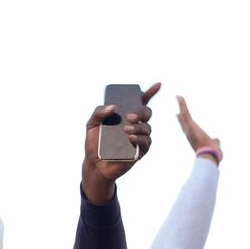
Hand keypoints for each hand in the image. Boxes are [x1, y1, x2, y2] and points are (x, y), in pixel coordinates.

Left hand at [82, 83, 159, 202]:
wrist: (94, 164)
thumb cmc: (94, 143)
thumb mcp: (91, 125)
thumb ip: (98, 112)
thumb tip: (114, 107)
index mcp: (125, 116)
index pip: (140, 102)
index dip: (150, 92)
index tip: (158, 84)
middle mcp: (135, 125)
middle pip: (146, 113)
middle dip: (140, 112)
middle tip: (129, 116)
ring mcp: (139, 138)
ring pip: (147, 127)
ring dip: (138, 126)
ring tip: (126, 130)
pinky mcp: (140, 151)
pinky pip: (147, 142)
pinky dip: (140, 138)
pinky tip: (131, 138)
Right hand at [176, 96, 221, 158]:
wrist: (208, 156)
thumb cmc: (211, 152)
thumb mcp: (213, 144)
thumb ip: (215, 141)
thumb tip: (217, 140)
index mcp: (193, 136)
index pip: (186, 126)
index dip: (182, 120)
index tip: (178, 114)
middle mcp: (188, 132)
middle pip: (182, 119)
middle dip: (180, 111)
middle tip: (177, 104)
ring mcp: (188, 128)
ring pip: (184, 114)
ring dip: (181, 105)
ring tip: (178, 96)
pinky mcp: (190, 124)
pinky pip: (185, 112)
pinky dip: (182, 105)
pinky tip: (179, 97)